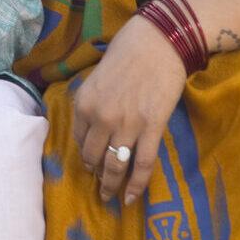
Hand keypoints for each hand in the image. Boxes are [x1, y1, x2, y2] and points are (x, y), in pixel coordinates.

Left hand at [70, 17, 187, 204]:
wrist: (159, 42)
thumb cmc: (127, 53)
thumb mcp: (96, 78)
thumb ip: (92, 103)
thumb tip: (94, 128)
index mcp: (83, 104)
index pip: (79, 140)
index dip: (85, 154)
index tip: (91, 162)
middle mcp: (101, 118)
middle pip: (94, 157)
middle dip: (95, 174)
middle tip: (99, 185)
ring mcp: (127, 126)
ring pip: (115, 166)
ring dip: (111, 185)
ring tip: (110, 197)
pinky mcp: (152, 129)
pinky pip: (142, 165)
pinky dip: (136, 185)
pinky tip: (130, 197)